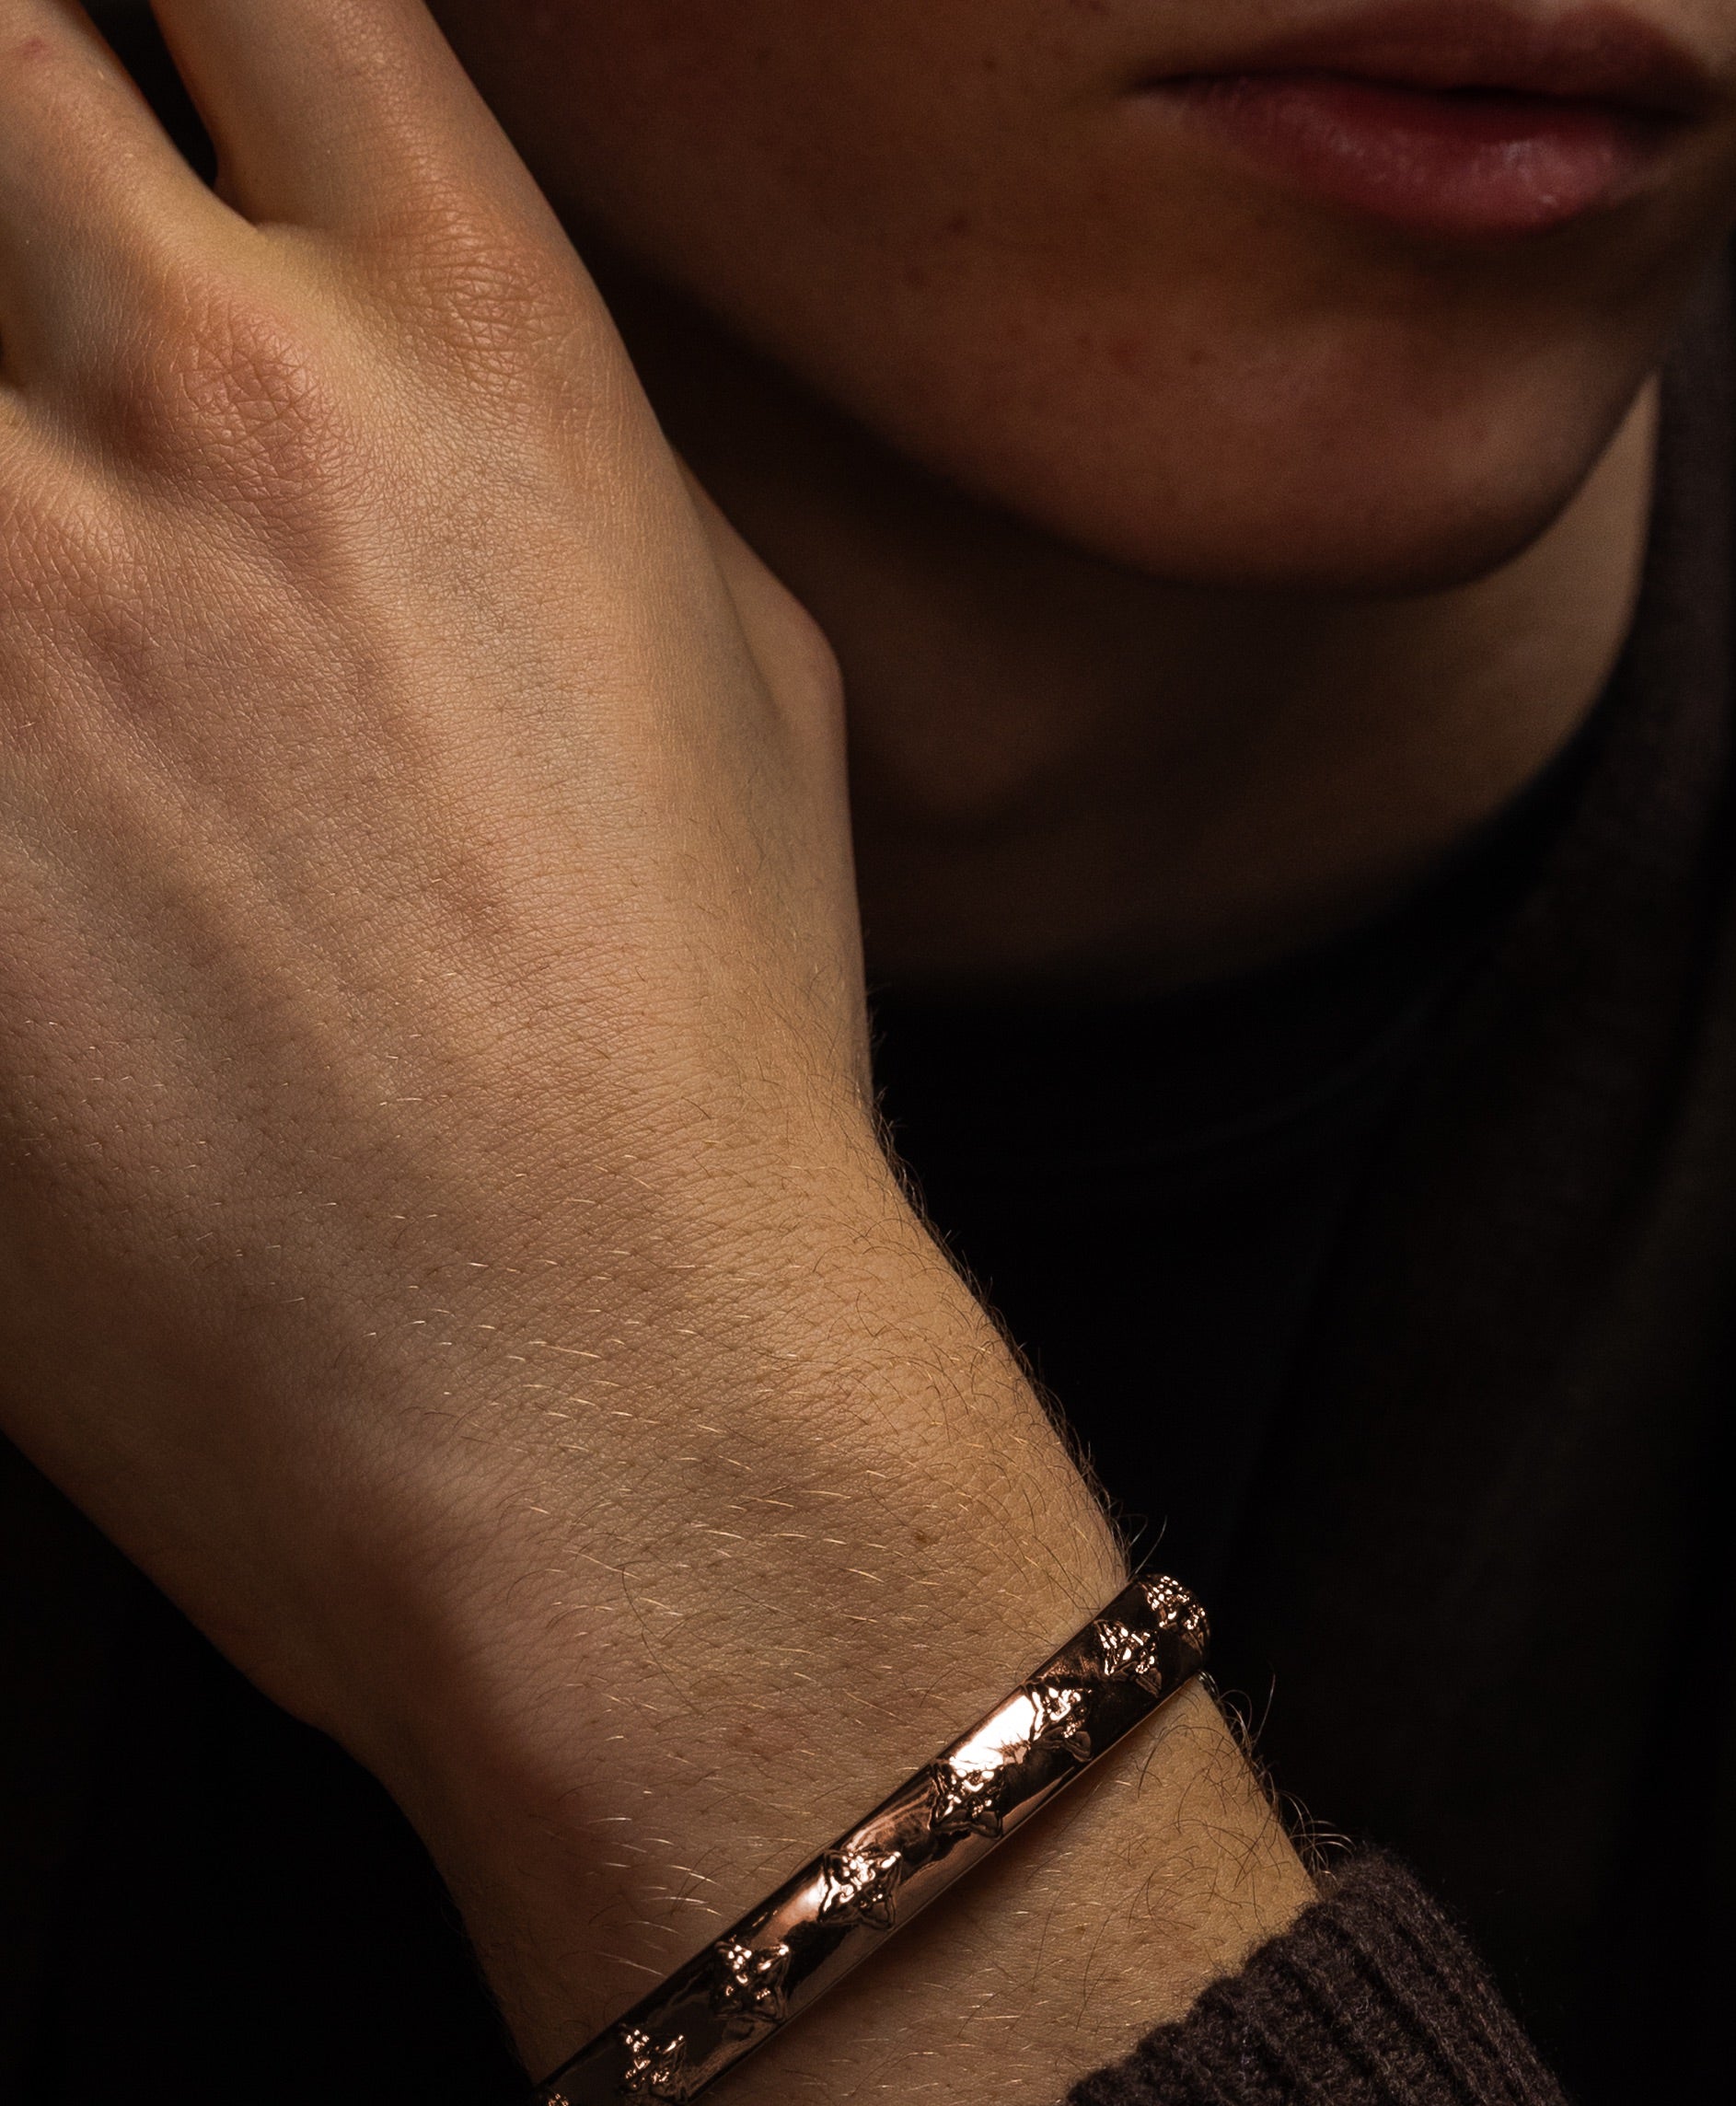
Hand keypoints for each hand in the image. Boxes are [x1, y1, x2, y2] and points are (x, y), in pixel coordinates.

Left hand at [0, 0, 1307, 2105]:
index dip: (166, 4)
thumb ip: (563, 459)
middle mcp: (220, 416)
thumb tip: (438, 358)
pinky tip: (19, 818)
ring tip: (32, 595)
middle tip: (11, 313)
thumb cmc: (701, 1092)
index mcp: (479, 364)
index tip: (126, 78)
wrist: (612, 1418)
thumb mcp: (745, 706)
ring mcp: (14, 618)